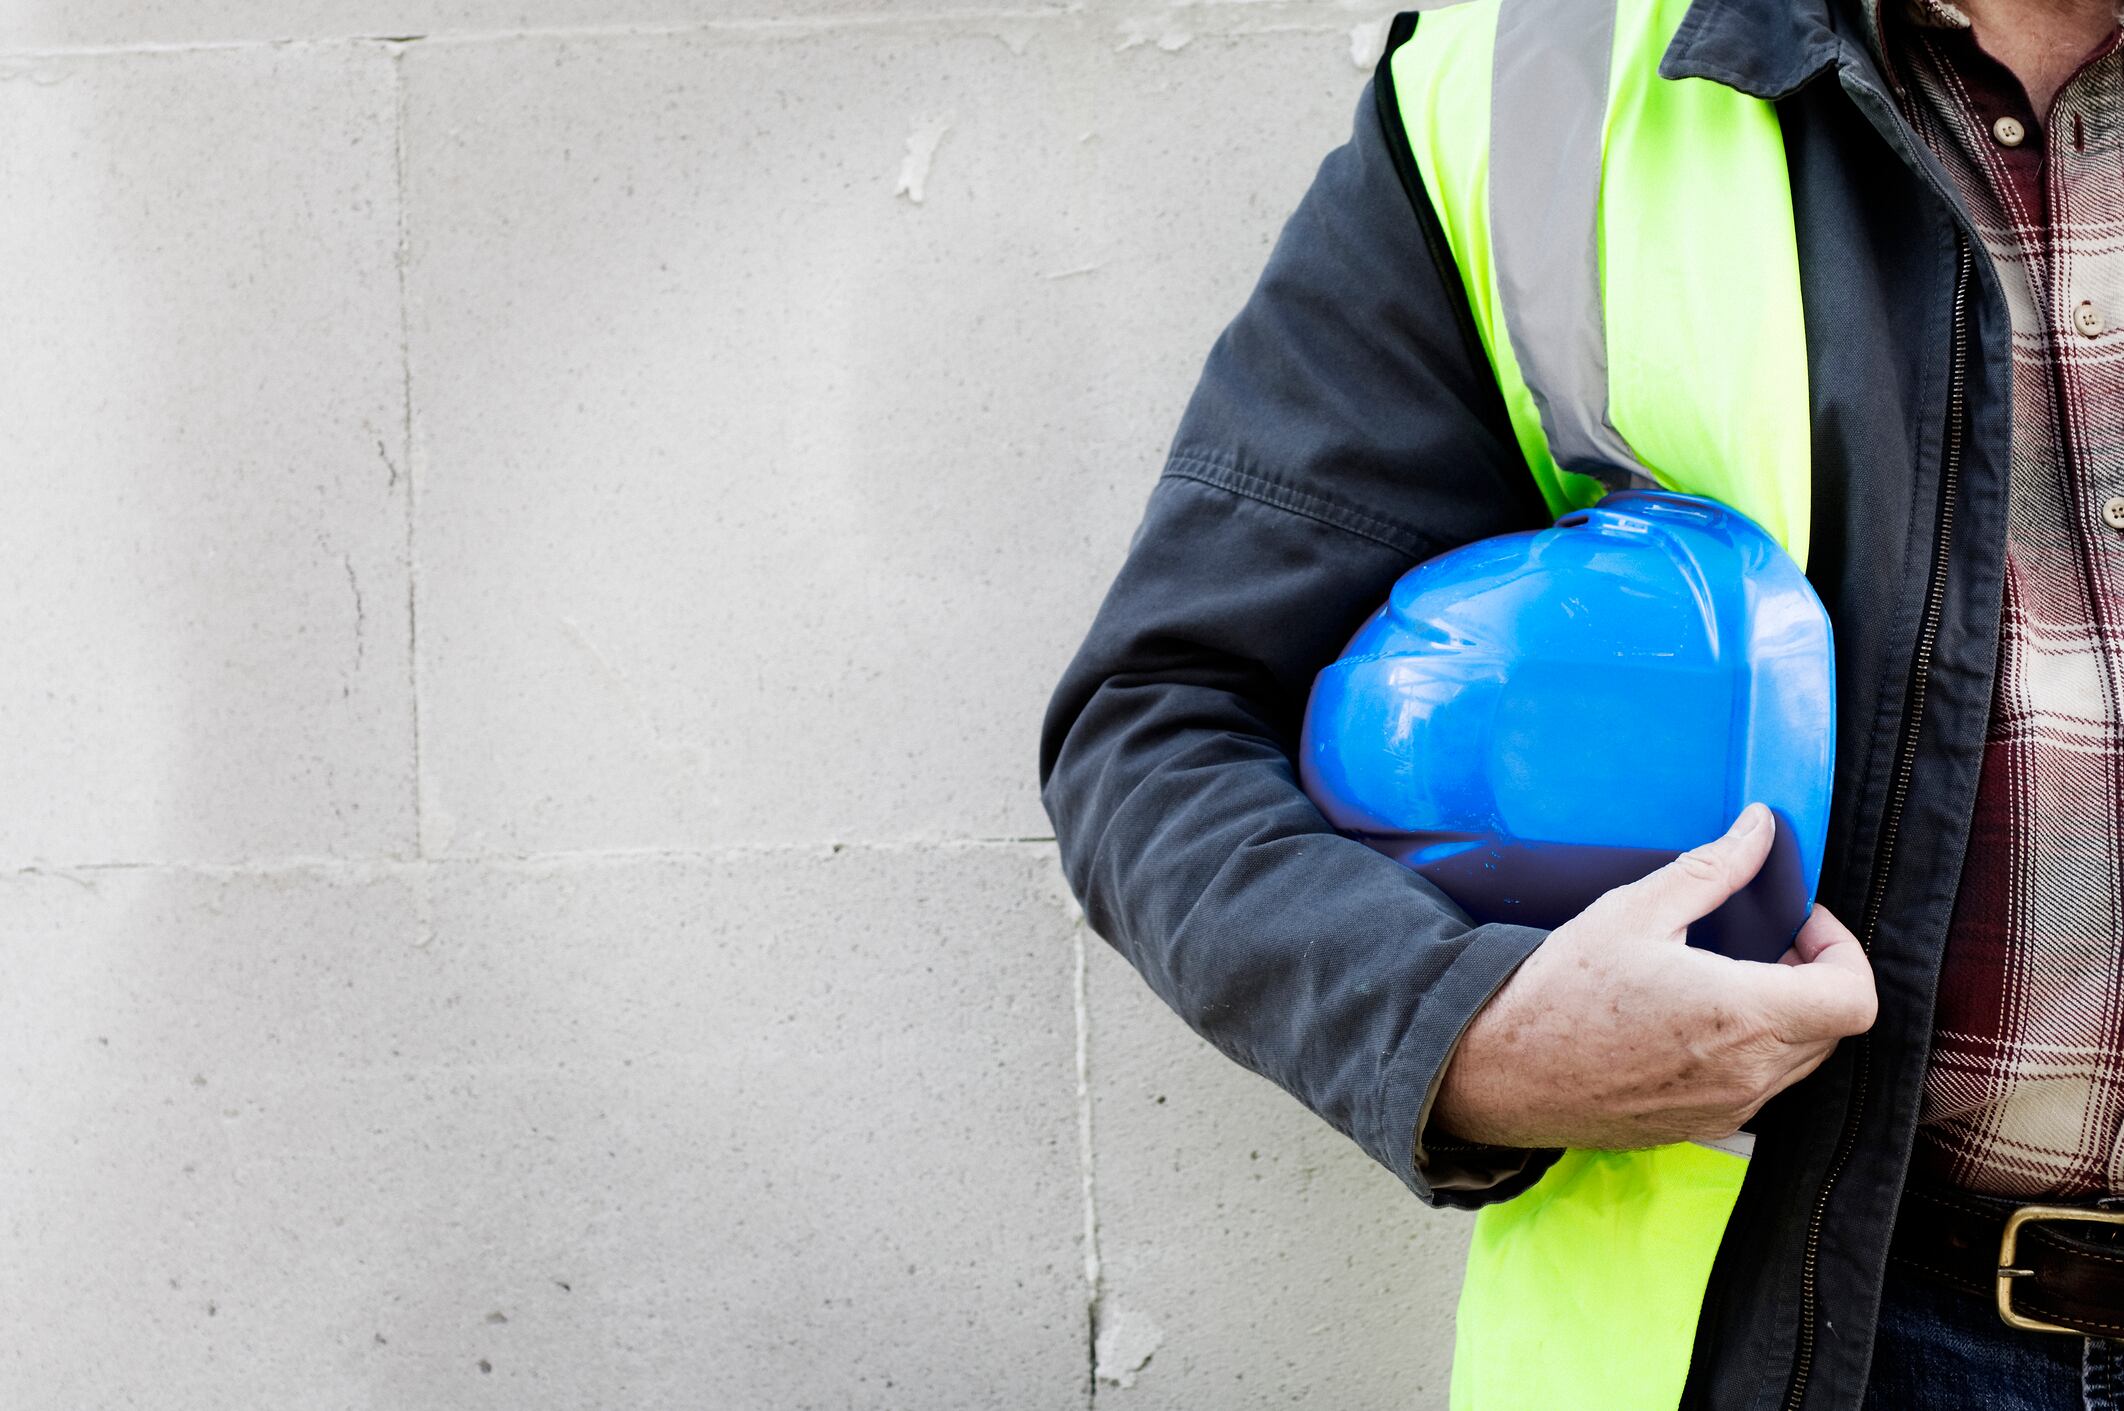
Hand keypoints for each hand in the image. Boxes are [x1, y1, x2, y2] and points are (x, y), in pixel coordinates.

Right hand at [1429, 803, 1877, 1149]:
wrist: (1501, 1072)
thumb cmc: (1561, 992)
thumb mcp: (1633, 912)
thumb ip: (1712, 870)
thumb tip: (1760, 830)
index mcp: (1741, 1014)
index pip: (1853, 996)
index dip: (1841, 949)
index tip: (1799, 922)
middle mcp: (1748, 1073)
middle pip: (1833, 1026)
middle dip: (1812, 975)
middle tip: (1763, 941)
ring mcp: (1729, 1108)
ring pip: (1801, 1059)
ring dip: (1787, 1014)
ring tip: (1728, 978)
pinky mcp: (1703, 1127)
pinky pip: (1761, 1087)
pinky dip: (1754, 1049)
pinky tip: (1696, 1021)